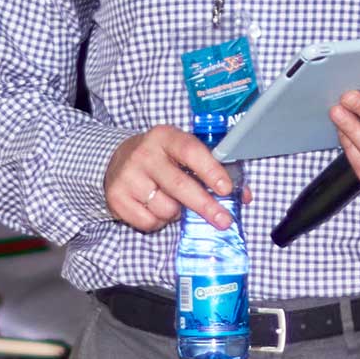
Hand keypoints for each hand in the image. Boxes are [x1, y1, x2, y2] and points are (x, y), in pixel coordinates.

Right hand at [104, 125, 233, 231]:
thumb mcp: (184, 154)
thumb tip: (243, 195)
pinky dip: (158, 221)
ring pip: (166, 208)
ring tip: (173, 202)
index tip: (226, 189)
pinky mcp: (116, 197)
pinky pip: (149, 221)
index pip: (191, 152)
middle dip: (205, 206)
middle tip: (223, 220)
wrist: (118, 160)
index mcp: (166, 137)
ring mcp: (128, 176)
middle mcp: (145, 154)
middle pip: (179, 185)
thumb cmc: (162, 159)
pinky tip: (155, 207)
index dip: (211, 171)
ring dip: (176, 213)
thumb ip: (213, 170)